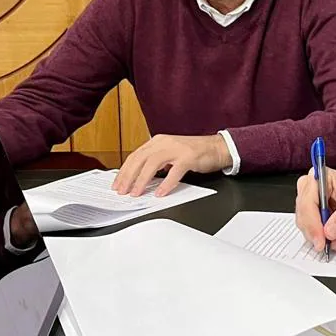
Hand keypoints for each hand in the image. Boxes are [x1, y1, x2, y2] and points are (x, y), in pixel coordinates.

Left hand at [112, 134, 230, 196]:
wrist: (217, 147)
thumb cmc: (194, 152)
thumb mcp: (170, 154)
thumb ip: (156, 162)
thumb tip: (139, 177)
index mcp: (158, 141)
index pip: (135, 155)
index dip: (124, 170)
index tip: (117, 183)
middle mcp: (165, 142)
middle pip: (140, 159)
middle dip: (128, 176)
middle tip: (122, 190)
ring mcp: (177, 149)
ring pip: (152, 164)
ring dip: (142, 180)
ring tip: (136, 192)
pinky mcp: (188, 158)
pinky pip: (174, 172)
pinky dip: (166, 184)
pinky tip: (160, 193)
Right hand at [295, 169, 335, 253]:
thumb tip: (329, 231)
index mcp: (318, 179)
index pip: (306, 202)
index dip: (312, 223)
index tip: (321, 240)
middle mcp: (311, 192)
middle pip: (304, 219)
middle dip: (324, 235)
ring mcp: (313, 208)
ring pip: (312, 232)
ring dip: (334, 239)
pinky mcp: (318, 221)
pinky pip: (321, 237)